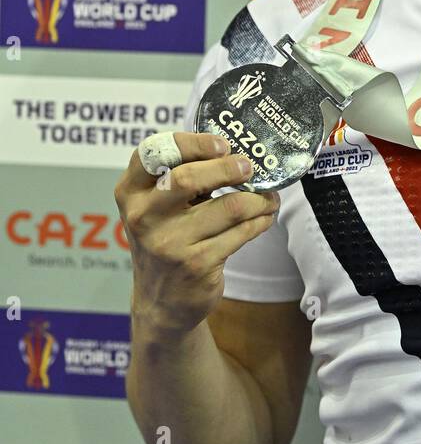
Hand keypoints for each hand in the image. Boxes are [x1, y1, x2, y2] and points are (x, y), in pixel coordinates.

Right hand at [115, 131, 280, 338]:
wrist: (161, 301)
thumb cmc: (167, 239)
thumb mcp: (158, 206)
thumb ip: (181, 176)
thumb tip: (236, 151)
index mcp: (130, 192)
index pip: (153, 152)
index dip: (192, 142)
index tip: (222, 145)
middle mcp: (143, 217)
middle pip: (189, 179)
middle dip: (229, 168)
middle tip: (250, 167)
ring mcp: (169, 243)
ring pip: (229, 207)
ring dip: (258, 199)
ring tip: (268, 197)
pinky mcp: (196, 264)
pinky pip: (241, 233)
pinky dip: (259, 221)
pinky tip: (264, 217)